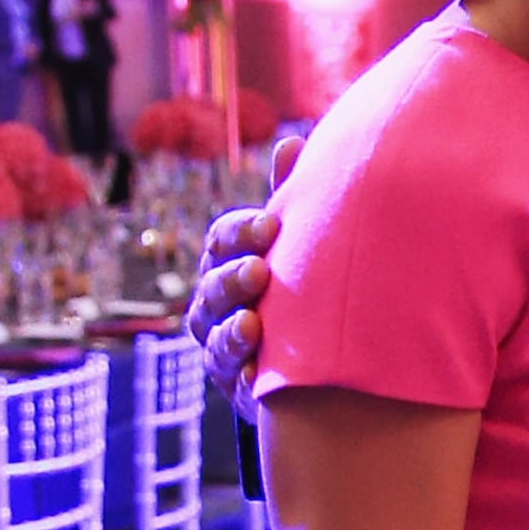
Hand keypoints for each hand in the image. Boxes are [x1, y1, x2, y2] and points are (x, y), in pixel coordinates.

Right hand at [190, 128, 304, 396]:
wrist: (317, 359)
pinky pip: (234, 382)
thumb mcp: (297, 242)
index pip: (222, 240)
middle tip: (260, 271)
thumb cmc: (301, 284)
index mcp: (229, 261)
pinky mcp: (240, 386)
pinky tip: (256, 376)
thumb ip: (291, 198)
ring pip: (214, 334)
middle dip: (232, 278)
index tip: (270, 226)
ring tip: (255, 324)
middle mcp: (217, 304)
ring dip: (231, 329)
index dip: (240, 232)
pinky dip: (244, 377)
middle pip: (211, 287)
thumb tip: (292, 142)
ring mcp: (223, 347)